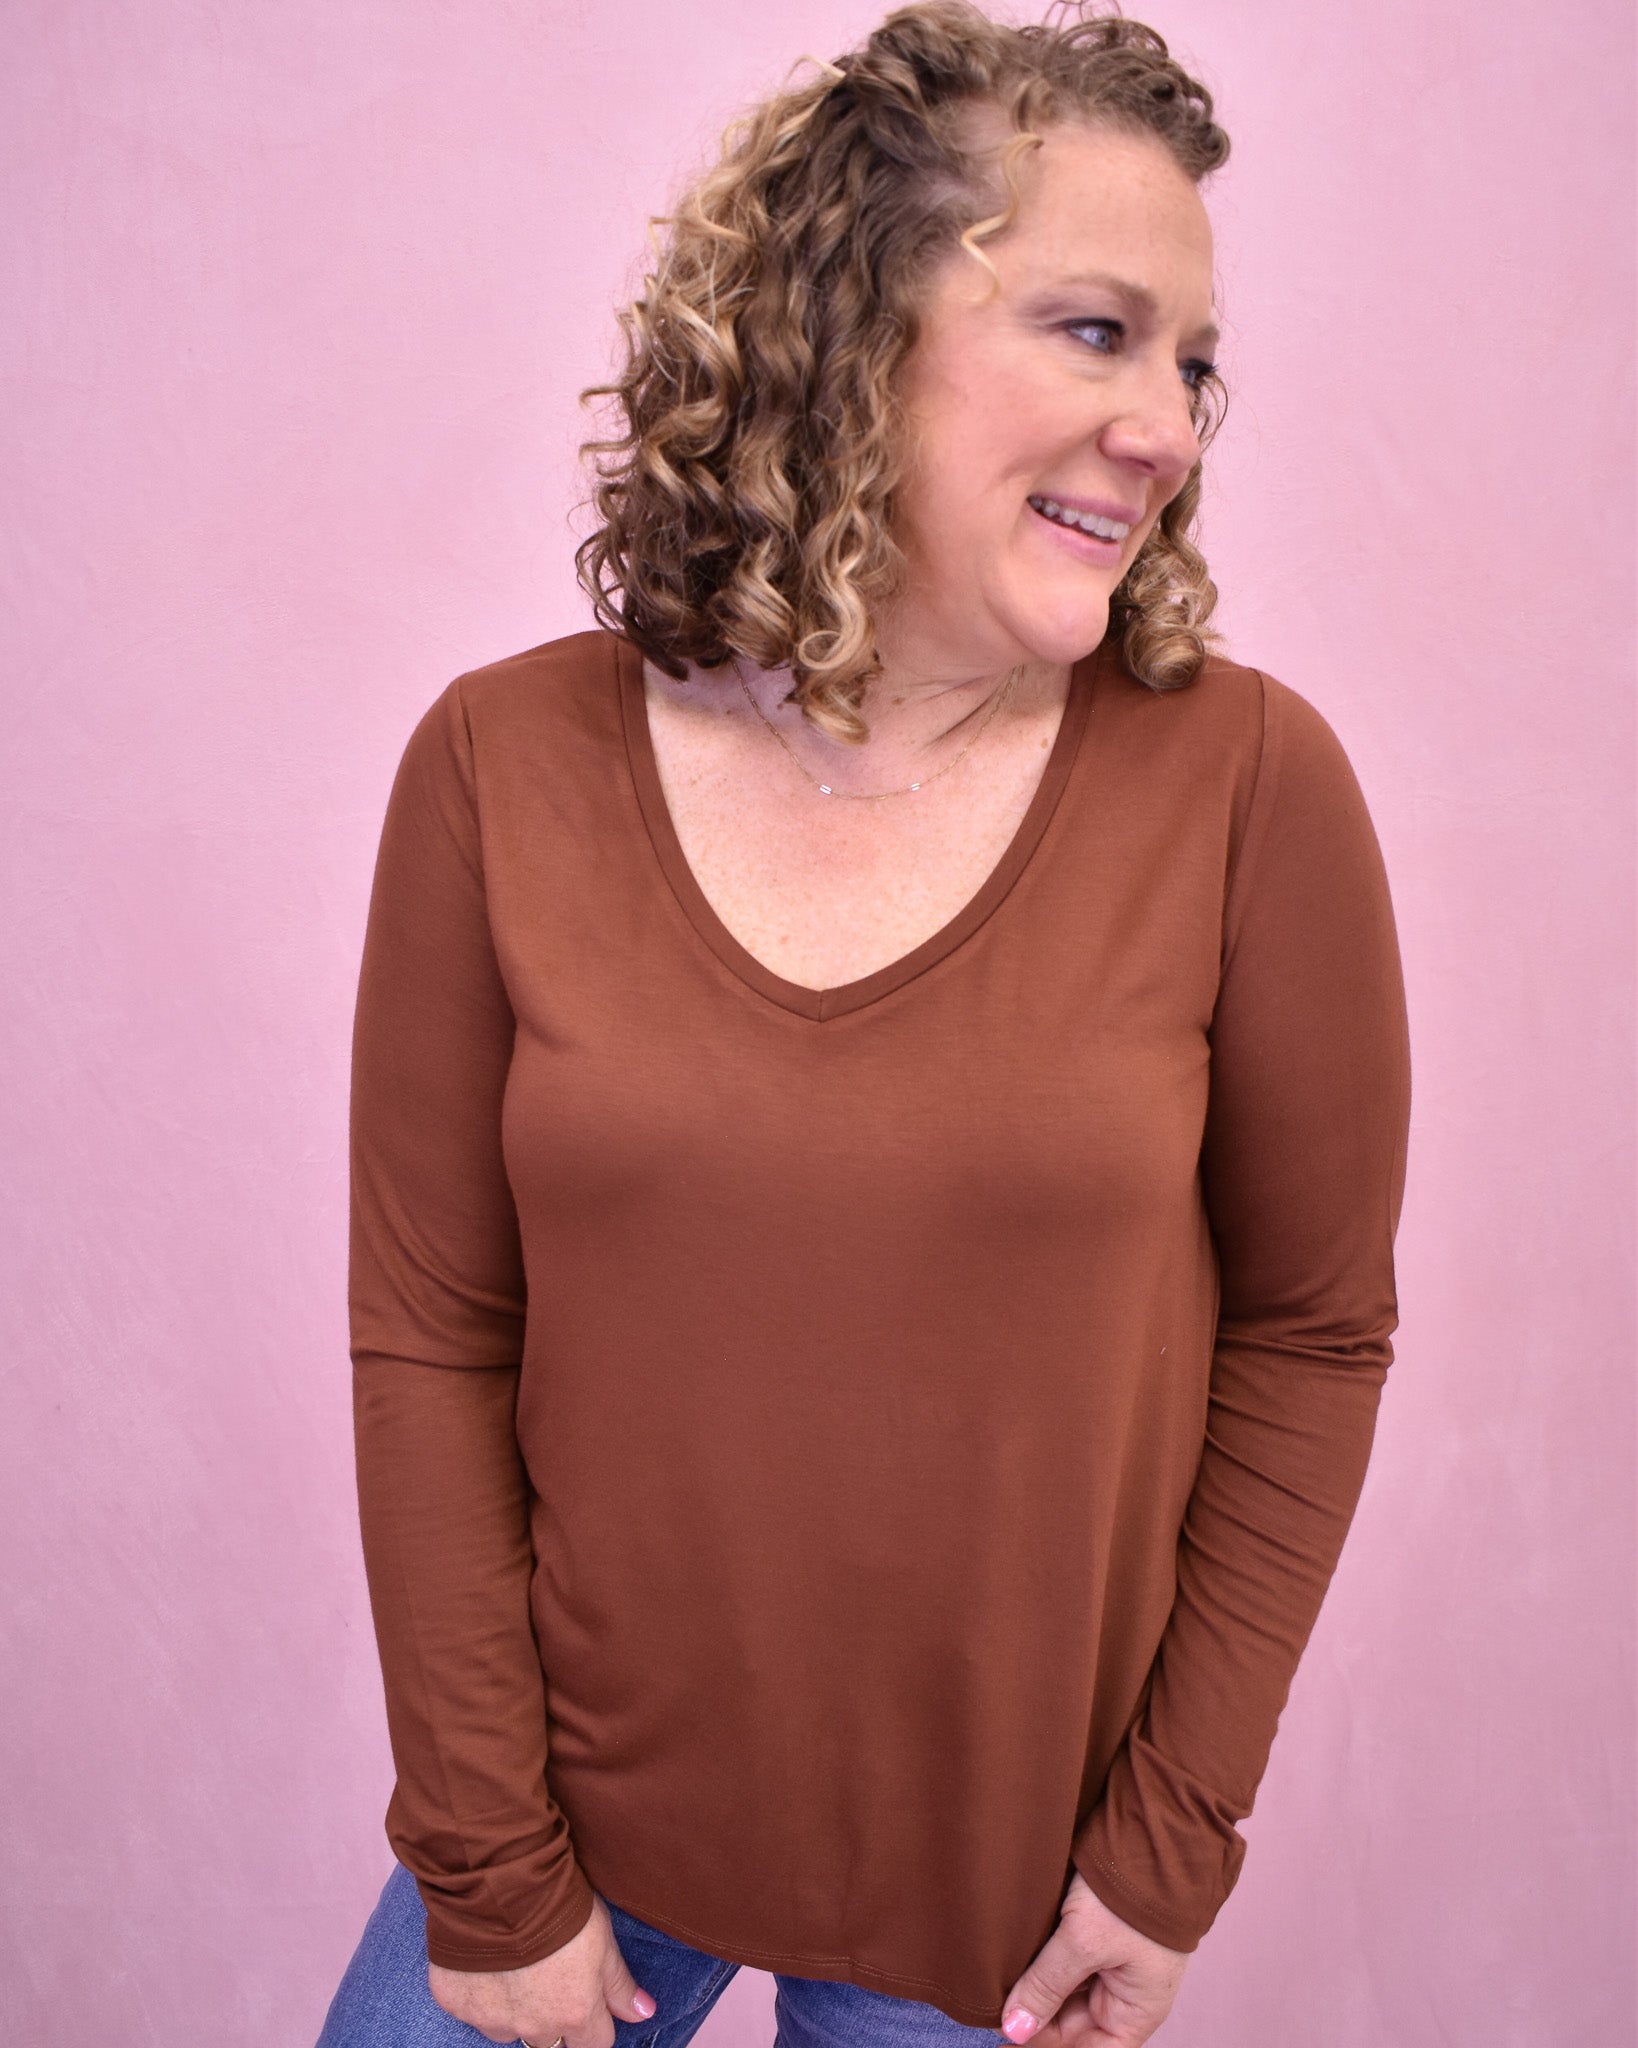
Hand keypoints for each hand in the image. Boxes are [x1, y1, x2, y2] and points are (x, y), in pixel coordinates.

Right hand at [428, 1892, 658, 2047]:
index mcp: (574, 2015)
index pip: (596, 2042)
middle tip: (549, 1973)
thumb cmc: (559, 1908)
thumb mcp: (603, 1941)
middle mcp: (533, 2028)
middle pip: (551, 2040)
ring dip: (515, 2007)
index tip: (589, 1995)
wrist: (500, 1885)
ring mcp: (492, 2020)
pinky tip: (485, 1958)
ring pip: (509, 2028)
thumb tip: (644, 2014)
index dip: (595, 2019)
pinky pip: (473, 2008)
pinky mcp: (457, 2004)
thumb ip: (620, 1985)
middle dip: (553, 2015)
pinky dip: (480, 1990)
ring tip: (516, 1964)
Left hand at [998, 1869, 1188, 2047]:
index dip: (1046, 2044)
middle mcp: (1126, 1993)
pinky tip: (1016, 1953)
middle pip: (1073, 2023)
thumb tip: (1014, 2029)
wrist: (1153, 1831)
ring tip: (1001, 1974)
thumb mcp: (1084, 1941)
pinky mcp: (1100, 1934)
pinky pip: (1068, 1960)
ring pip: (1066, 1990)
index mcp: (1136, 2011)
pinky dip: (1042, 1959)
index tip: (1007, 2027)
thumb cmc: (1133, 1893)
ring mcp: (1114, 1963)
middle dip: (1036, 2011)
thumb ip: (1046, 1986)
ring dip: (1037, 1984)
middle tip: (994, 1998)